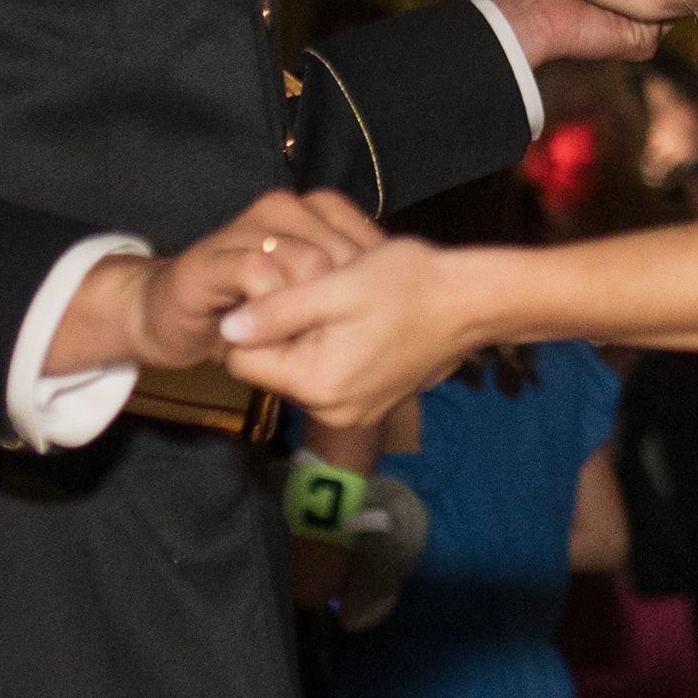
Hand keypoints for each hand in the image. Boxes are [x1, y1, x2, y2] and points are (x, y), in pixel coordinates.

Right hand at [59, 192, 383, 375]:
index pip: (358, 236)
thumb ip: (339, 289)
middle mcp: (278, 211)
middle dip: (340, 303)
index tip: (372, 323)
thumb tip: (399, 299)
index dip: (370, 282)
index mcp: (306, 213)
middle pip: (336, 251)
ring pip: (302, 259)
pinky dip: (271, 307)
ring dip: (308, 310)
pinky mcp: (212, 258)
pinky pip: (257, 273)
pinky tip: (272, 334)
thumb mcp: (305, 301)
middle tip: (334, 342)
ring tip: (303, 342)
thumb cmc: (243, 312)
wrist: (166, 316)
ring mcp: (244, 229)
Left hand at [219, 235, 478, 430]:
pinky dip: (329, 348)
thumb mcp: (335, 285)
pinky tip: (354, 321)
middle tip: (312, 292)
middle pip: (271, 368)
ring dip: (305, 336)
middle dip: (279, 329)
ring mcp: (353, 412)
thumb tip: (226, 328)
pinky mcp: (370, 403)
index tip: (275, 289)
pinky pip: (327, 376)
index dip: (249, 322)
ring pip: (298, 370)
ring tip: (336, 303)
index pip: (243, 361)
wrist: (471, 302)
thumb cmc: (407, 285)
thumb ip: (277, 310)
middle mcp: (331, 411)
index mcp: (317, 384)